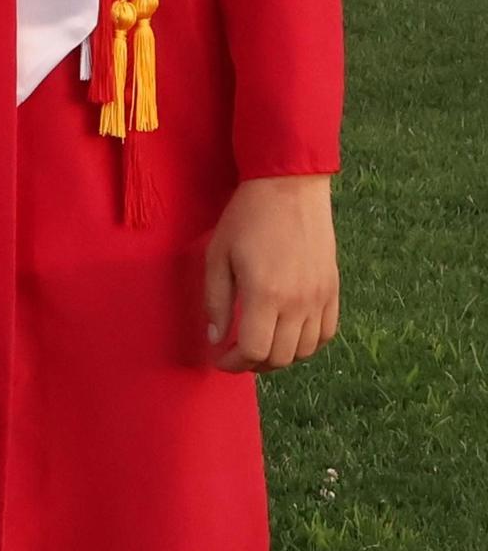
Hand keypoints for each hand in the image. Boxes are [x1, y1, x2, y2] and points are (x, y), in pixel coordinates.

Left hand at [204, 175, 338, 373]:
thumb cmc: (246, 217)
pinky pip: (326, 334)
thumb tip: (216, 338)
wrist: (288, 187)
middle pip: (280, 358)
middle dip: (254, 364)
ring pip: (304, 352)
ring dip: (280, 357)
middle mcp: (298, 304)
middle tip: (235, 354)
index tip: (219, 359)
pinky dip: (307, 345)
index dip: (234, 363)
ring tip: (259, 346)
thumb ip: (217, 301)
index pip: (254, 351)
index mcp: (266, 295)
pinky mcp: (333, 291)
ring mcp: (320, 299)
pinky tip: (288, 336)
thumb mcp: (218, 255)